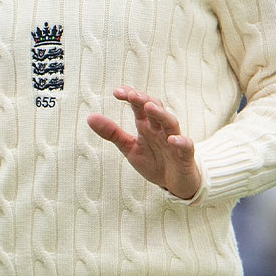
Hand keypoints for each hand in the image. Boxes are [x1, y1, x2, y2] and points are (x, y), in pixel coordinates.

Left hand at [87, 87, 201, 199]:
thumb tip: (89, 117)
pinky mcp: (185, 156)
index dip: (130, 96)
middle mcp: (161, 129)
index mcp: (147, 125)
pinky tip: (172, 139)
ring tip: (149, 107)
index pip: (139, 106)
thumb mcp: (130, 148)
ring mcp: (174, 141)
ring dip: (161, 114)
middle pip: (155, 108)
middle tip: (132, 94)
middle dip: (144, 100)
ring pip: (170, 122)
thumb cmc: (154, 162)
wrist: (175, 184)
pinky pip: (186, 146)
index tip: (116, 92)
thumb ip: (112, 133)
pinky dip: (180, 141)